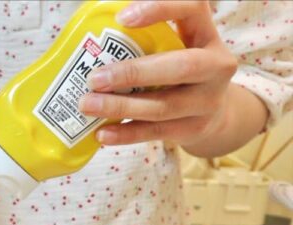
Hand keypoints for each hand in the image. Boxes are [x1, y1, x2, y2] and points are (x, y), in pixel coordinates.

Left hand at [79, 1, 237, 148]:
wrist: (216, 114)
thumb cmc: (179, 71)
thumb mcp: (174, 47)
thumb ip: (145, 37)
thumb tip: (93, 27)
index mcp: (206, 35)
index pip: (193, 9)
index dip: (161, 9)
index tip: (123, 18)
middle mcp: (215, 66)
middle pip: (181, 67)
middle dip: (133, 73)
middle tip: (94, 78)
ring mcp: (208, 101)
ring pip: (163, 106)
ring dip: (121, 107)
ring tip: (87, 105)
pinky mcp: (194, 129)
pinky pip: (156, 132)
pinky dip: (126, 133)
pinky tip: (101, 133)